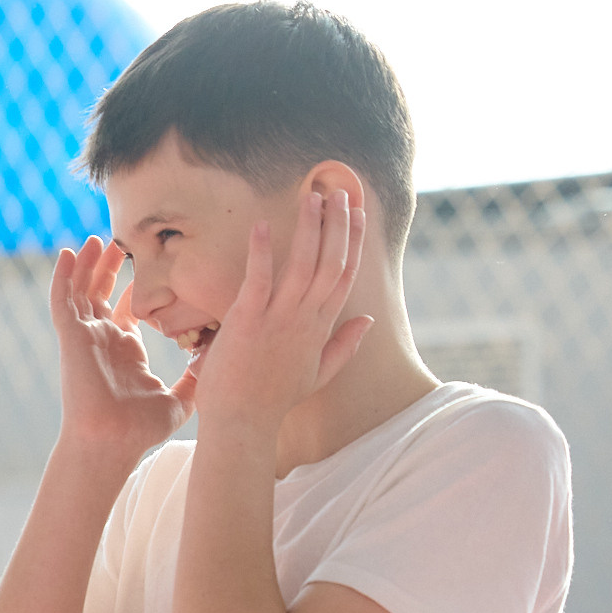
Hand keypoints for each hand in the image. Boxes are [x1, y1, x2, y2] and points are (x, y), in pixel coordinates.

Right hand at [51, 235, 197, 463]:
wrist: (112, 441)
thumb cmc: (140, 429)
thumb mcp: (180, 398)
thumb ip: (197, 378)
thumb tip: (219, 358)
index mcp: (125, 349)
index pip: (126, 309)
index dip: (135, 287)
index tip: (149, 263)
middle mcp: (102, 339)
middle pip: (101, 292)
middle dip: (108, 266)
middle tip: (120, 239)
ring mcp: (84, 337)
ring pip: (81, 290)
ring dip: (87, 264)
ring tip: (95, 239)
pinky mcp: (70, 338)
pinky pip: (62, 301)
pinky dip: (63, 277)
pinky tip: (69, 253)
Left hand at [196, 190, 373, 430]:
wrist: (243, 422)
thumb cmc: (274, 399)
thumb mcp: (319, 373)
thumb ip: (345, 345)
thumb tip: (368, 320)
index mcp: (322, 327)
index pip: (345, 275)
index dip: (353, 241)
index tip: (357, 212)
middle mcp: (306, 319)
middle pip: (332, 262)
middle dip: (338, 225)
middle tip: (340, 191)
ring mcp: (279, 319)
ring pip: (304, 264)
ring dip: (310, 228)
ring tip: (314, 196)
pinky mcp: (249, 320)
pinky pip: (259, 278)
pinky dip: (263, 251)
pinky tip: (264, 225)